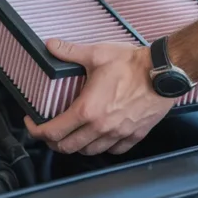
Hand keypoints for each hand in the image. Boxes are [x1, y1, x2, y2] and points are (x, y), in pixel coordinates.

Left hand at [24, 39, 174, 154]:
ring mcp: (118, 134)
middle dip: (52, 142)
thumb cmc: (133, 64)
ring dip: (76, 146)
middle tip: (48, 131)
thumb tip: (51, 45)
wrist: (164, 73)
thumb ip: (70, 52)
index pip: (53, 131)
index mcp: (87, 110)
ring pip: (89, 152)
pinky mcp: (134, 135)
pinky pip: (114, 151)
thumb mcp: (97, 54)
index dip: (36, 131)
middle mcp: (101, 127)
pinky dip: (103, 148)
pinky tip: (100, 138)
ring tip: (71, 135)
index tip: (32, 124)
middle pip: (67, 147)